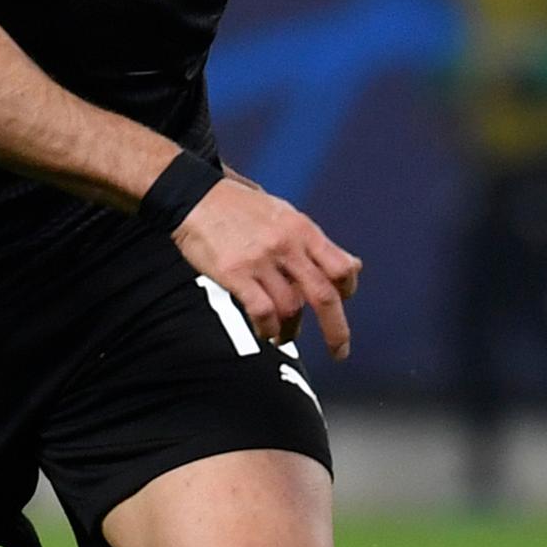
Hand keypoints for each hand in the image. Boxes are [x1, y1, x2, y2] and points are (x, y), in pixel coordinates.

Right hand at [171, 174, 360, 357]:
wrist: (195, 195)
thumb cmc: (240, 206)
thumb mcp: (285, 215)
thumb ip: (315, 243)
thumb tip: (351, 266)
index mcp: (302, 229)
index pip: (341, 267)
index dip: (347, 290)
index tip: (342, 301)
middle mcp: (286, 245)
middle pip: (323, 295)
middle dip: (336, 330)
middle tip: (339, 351)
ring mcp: (260, 260)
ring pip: (290, 308)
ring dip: (291, 330)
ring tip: (284, 336)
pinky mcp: (234, 273)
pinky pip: (261, 311)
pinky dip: (267, 328)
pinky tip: (265, 332)